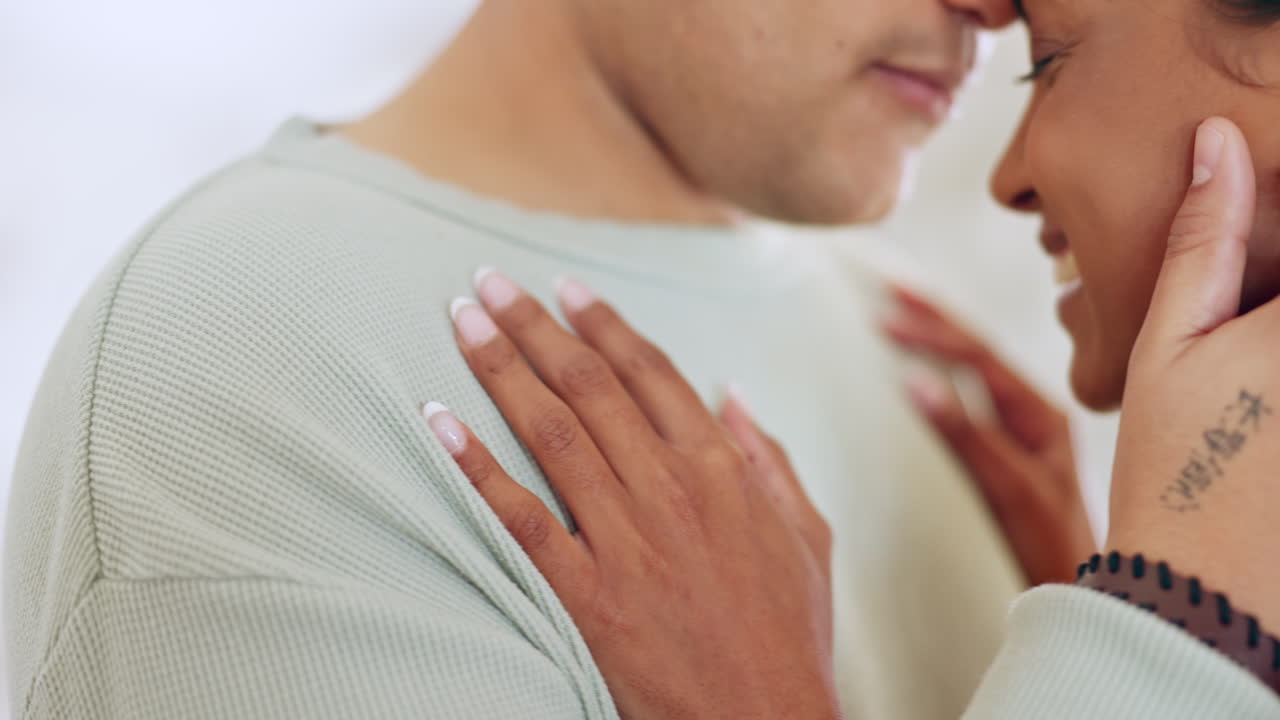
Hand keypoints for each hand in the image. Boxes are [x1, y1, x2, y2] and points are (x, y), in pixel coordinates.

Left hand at [423, 269, 837, 719]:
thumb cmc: (788, 634)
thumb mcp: (807, 536)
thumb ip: (771, 459)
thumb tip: (734, 396)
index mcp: (724, 471)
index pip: (651, 374)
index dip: (603, 322)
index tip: (565, 286)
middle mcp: (670, 490)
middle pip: (590, 386)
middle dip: (535, 324)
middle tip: (490, 280)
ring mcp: (626, 540)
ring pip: (552, 431)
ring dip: (501, 368)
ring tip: (462, 321)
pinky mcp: (586, 593)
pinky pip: (519, 517)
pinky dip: (475, 465)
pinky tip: (439, 421)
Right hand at [882, 287, 1095, 585]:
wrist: (1088, 596)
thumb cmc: (1054, 550)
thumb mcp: (1010, 489)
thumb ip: (965, 434)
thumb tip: (915, 379)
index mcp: (1041, 415)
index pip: (977, 356)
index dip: (931, 328)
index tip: (885, 308)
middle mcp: (1035, 416)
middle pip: (976, 351)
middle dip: (931, 317)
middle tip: (885, 286)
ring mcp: (1024, 434)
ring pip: (974, 371)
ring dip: (935, 338)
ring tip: (898, 310)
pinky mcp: (1009, 455)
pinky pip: (971, 399)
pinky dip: (940, 373)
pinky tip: (920, 366)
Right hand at [1109, 117, 1279, 630]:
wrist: (1206, 591)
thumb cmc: (1174, 465)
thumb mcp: (1168, 344)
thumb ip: (1202, 240)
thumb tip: (1213, 142)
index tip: (1262, 208)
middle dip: (1273, 284)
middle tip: (1238, 333)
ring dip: (1272, 329)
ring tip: (1242, 373)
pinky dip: (1279, 377)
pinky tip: (1262, 410)